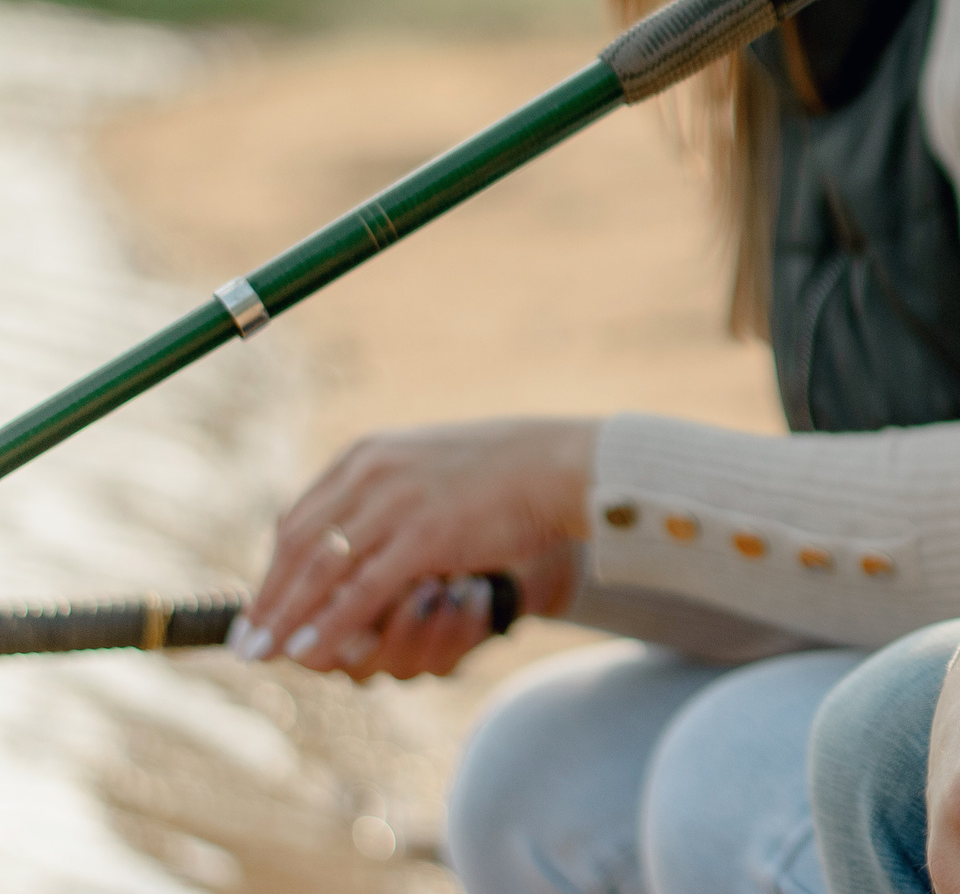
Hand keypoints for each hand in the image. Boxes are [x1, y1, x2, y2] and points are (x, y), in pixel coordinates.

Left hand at [235, 417, 594, 672]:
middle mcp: (372, 472)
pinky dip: (328, 626)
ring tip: (265, 653)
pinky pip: (360, 592)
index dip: (275, 567)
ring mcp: (397, 503)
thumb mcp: (433, 468)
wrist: (564, 465)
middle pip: (297, 544)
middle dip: (268, 597)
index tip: (263, 603)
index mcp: (370, 454)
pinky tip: (308, 652)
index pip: (302, 516)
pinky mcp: (425, 535)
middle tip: (247, 639)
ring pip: (320, 571)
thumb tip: (366, 529)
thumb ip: (393, 491)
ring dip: (285, 618)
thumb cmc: (510, 469)